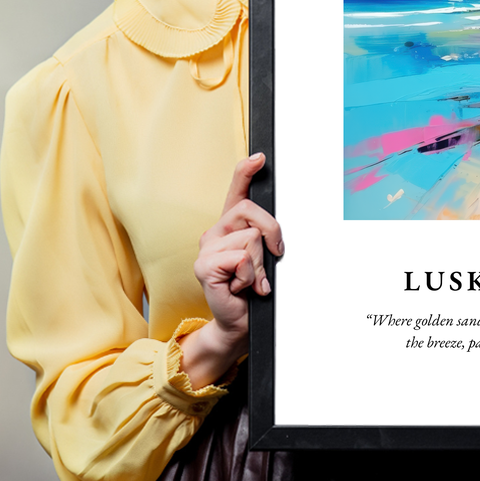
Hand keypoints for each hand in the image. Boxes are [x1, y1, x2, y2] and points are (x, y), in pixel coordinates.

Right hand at [179, 153, 283, 387]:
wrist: (239, 322)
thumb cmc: (253, 289)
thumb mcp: (264, 257)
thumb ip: (265, 237)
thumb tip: (275, 230)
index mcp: (230, 226)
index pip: (236, 191)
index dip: (246, 171)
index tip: (260, 157)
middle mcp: (215, 232)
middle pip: (251, 211)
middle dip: (272, 233)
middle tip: (273, 257)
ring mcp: (206, 248)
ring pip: (251, 238)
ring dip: (260, 264)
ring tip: (251, 280)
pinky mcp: (204, 266)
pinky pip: (241, 258)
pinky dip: (250, 276)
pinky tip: (241, 287)